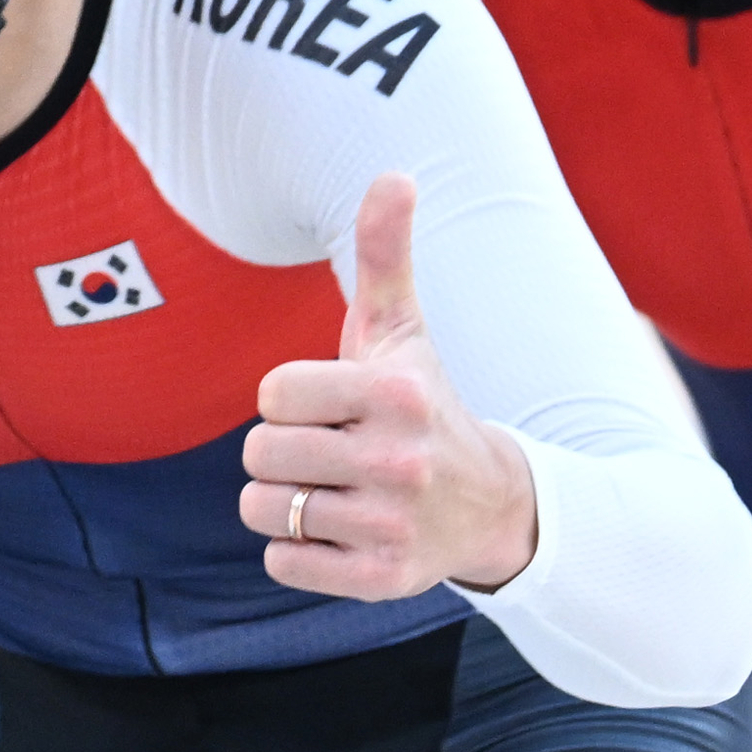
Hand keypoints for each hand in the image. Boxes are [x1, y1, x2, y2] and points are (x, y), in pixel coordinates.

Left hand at [239, 172, 538, 598]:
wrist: (490, 505)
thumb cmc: (422, 405)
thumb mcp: (404, 332)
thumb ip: (387, 255)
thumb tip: (395, 173)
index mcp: (397, 393)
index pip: (272, 394)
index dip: (287, 400)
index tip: (328, 406)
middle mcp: (399, 460)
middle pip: (260, 454)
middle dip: (282, 452)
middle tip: (330, 453)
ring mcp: (391, 523)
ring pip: (265, 510)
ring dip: (283, 503)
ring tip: (332, 492)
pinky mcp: (382, 578)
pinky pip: (283, 563)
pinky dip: (296, 551)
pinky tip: (340, 532)